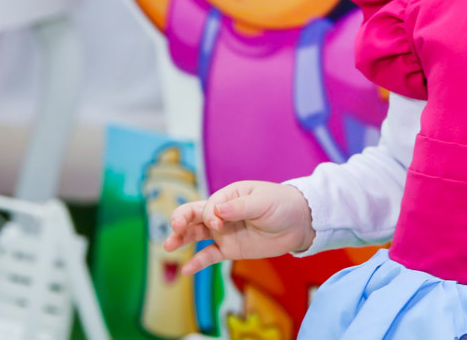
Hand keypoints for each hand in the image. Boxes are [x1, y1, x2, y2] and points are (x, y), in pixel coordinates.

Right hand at [164, 181, 315, 275]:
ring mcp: (224, 231)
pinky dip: (197, 262)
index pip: (209, 205)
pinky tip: (186, 270)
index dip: (209, 215)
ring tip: (168, 246)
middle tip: (175, 228)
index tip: (220, 224)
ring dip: (181, 238)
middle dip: (181, 220)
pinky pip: (209, 255)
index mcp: (229, 195)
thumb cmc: (281, 205)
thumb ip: (239, 208)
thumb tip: (217, 212)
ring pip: (196, 234)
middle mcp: (222, 213)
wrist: (298, 223)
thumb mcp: (262, 202)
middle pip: (194, 215)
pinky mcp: (230, 248)